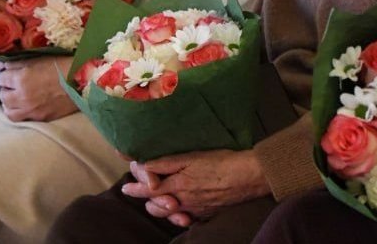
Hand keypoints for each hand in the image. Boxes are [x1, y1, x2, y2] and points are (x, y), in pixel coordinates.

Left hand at [0, 55, 77, 121]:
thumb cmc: (63, 66)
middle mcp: (23, 97)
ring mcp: (32, 110)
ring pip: (8, 111)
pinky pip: (22, 119)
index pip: (0, 79)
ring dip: (9, 103)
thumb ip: (16, 62)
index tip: (10, 73)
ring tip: (16, 98)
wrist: (84, 81)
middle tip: (13, 84)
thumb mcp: (38, 58)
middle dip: (6, 89)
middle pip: (3, 96)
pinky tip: (25, 106)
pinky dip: (20, 113)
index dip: (5, 75)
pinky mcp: (41, 118)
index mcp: (22, 79)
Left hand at [122, 149, 270, 226]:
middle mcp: (183, 201)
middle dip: (146, 199)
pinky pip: (188, 218)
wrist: (249, 176)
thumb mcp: (191, 157)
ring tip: (156, 201)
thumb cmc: (221, 162)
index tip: (126, 186)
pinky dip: (180, 215)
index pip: (148, 189)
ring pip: (171, 214)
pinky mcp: (208, 212)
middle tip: (138, 191)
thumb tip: (143, 165)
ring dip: (161, 208)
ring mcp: (196, 209)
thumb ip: (165, 163)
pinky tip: (180, 210)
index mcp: (177, 186)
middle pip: (158, 206)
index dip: (136, 187)